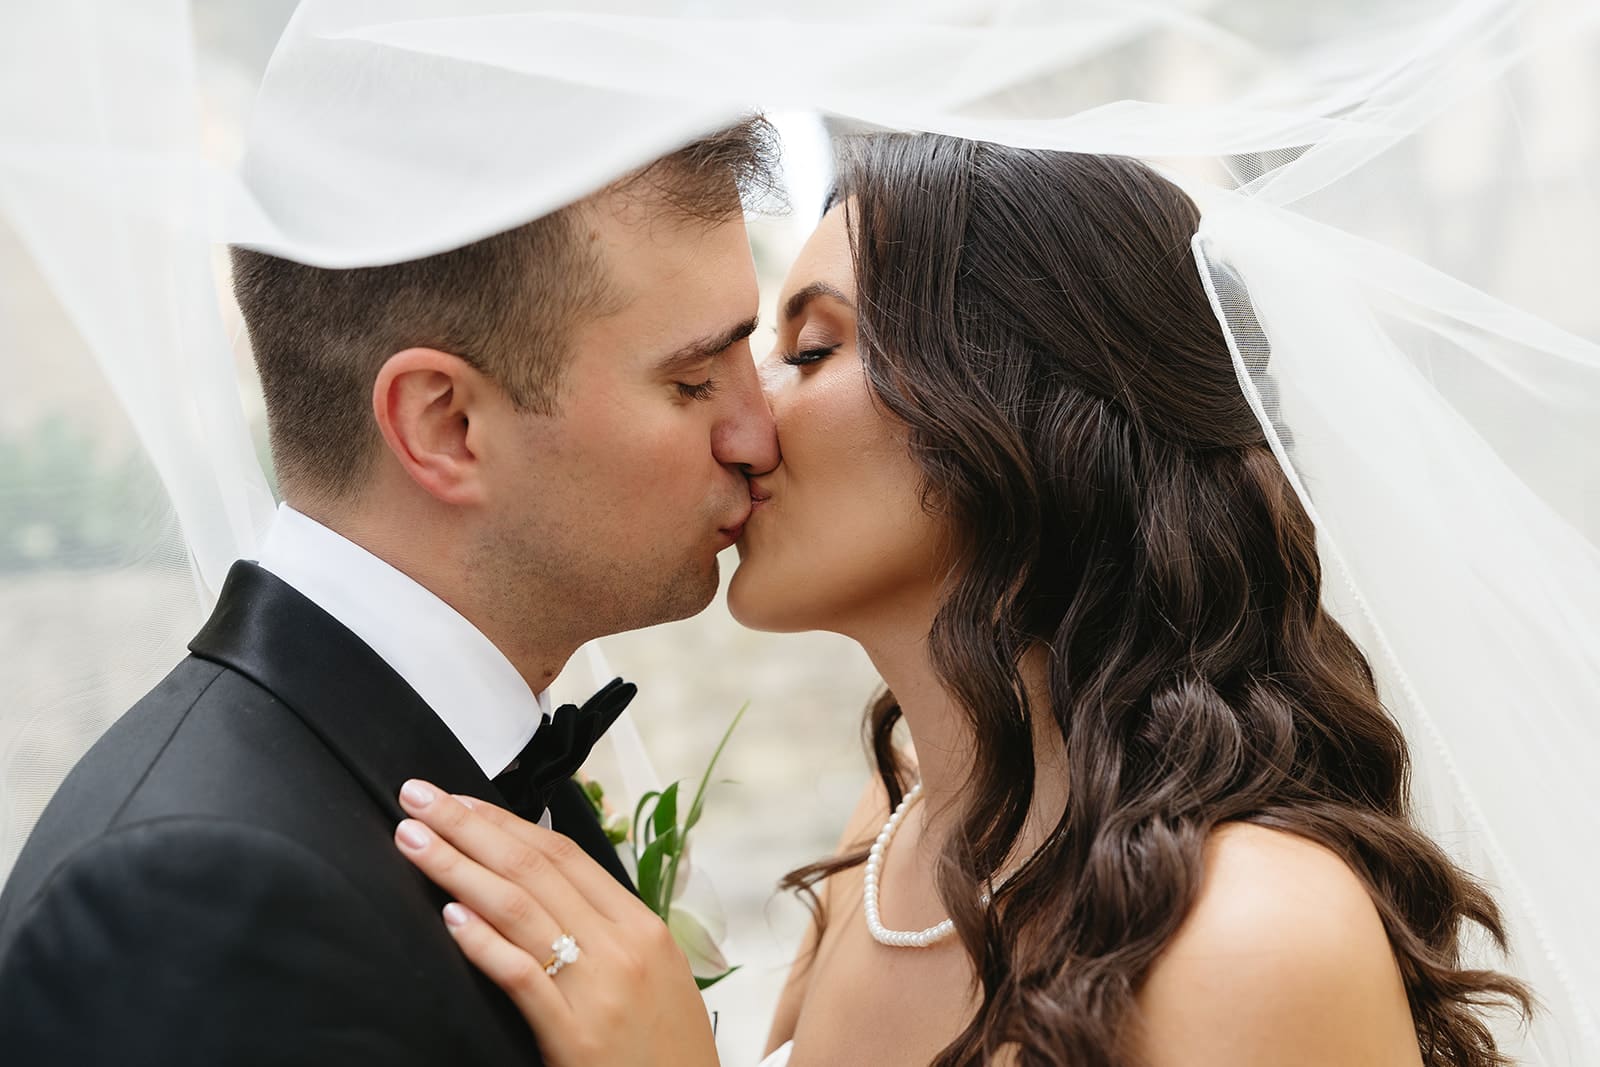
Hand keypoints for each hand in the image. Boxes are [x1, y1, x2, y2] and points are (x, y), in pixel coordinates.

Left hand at [393, 779, 719, 1066]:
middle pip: (533, 869)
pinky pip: (521, 977)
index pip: (562, 855)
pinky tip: (450, 916)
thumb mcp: (653, 971)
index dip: (504, 822)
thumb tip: (540, 888)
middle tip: (419, 798)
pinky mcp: (576, 1037)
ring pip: (519, 910)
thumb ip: (604, 929)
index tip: (459, 800)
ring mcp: (599, 989)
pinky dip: (483, 942)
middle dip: (469, 827)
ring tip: (414, 841)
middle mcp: (622, 946)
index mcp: (640, 924)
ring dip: (458, 868)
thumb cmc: (666, 1046)